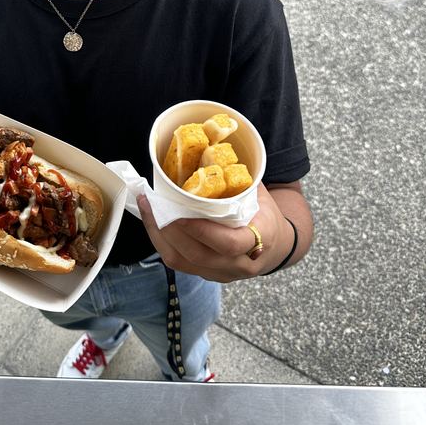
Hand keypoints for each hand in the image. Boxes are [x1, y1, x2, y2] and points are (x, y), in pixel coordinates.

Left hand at [136, 184, 292, 282]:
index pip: (231, 243)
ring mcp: (223, 273)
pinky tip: (153, 221)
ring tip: (149, 208)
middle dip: (172, 230)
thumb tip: (210, 149)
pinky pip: (179, 263)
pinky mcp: (207, 275)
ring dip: (161, 235)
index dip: (203, 231)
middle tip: (156, 204)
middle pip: (200, 255)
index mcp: (261, 239)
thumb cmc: (264, 214)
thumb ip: (238, 180)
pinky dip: (162, 242)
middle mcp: (241, 263)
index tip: (182, 214)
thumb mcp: (260, 195)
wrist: (276, 245)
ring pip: (184, 262)